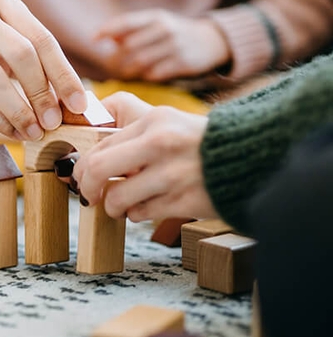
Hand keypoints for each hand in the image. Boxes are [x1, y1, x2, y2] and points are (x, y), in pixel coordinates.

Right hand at [0, 0, 87, 139]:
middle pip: (21, 54)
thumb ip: (29, 59)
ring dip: (19, 110)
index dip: (64, 75)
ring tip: (34, 132)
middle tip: (55, 122)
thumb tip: (70, 99)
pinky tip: (10, 132)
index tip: (80, 105)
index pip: (42, 39)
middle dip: (43, 93)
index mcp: (3, 4)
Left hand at [73, 99, 217, 221]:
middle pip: (96, 169)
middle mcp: (160, 144)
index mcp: (154, 121)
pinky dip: (136, 215)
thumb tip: (92, 155)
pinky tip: (146, 207)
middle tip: (88, 195)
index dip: (83, 165)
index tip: (83, 175)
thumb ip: (134, 134)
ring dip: (112, 207)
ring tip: (119, 206)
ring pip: (116, 198)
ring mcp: (172, 174)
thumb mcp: (169, 123)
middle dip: (86, 187)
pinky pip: (140, 214)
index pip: (100, 145)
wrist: (253, 160)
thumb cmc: (203, 144)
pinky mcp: (183, 200)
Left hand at [97, 9, 230, 81]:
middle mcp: (165, 29)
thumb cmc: (175, 32)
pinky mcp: (184, 63)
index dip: (107, 30)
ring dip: (127, 70)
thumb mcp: (157, 23)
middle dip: (116, 58)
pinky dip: (145, 76)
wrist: (212, 41)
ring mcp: (175, 46)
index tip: (94, 39)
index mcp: (156, 17)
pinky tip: (144, 75)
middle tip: (111, 65)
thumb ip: (132, 29)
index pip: (126, 22)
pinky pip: (155, 74)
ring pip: (140, 62)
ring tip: (124, 72)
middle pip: (129, 46)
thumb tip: (106, 38)